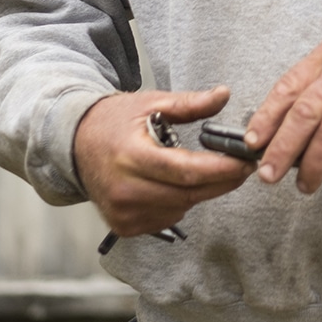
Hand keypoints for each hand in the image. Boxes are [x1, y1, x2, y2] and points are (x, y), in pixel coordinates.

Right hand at [74, 86, 251, 236]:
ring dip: (201, 192)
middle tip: (244, 167)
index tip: (246, 162)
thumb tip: (223, 95)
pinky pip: (166, 218)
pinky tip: (178, 184)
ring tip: (210, 171)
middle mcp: (125, 190)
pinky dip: (180, 203)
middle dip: (221, 181)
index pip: (185, 171)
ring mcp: (123, 213)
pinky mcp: (123, 226)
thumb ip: (189, 103)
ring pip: (180, 208)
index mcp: (132, 157)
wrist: (75, 145)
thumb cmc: (113, 121)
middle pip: (188, 194)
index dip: (221, 169)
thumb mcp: (151, 103)